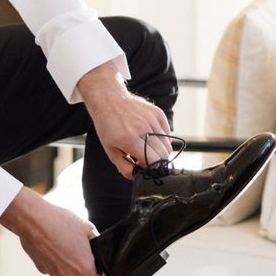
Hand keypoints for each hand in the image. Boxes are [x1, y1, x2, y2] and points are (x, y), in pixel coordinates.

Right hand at [0, 187, 99, 275]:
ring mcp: (54, 273)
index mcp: (83, 266)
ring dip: (65, 261)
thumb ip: (95, 240)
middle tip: (74, 243)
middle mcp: (69, 274)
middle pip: (79, 274)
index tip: (90, 257)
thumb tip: (96, 244)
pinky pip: (52, 267)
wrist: (33, 219)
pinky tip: (50, 244)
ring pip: (65, 271)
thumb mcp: (85, 226)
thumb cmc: (59, 222)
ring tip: (61, 241)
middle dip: (79, 262)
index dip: (94, 267)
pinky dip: (53, 259)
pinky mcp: (42, 269)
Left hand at [76, 61, 171, 179]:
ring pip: (167, 145)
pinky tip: (149, 136)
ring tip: (145, 146)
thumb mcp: (110, 149)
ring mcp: (151, 119)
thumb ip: (124, 167)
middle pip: (163, 155)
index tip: (144, 166)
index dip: (151, 169)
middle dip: (157, 161)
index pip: (154, 162)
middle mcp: (143, 128)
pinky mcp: (157, 113)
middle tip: (144, 157)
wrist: (108, 99)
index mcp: (129, 139)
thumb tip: (138, 177)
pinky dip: (162, 139)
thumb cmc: (107, 125)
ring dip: (159, 150)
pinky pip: (167, 133)